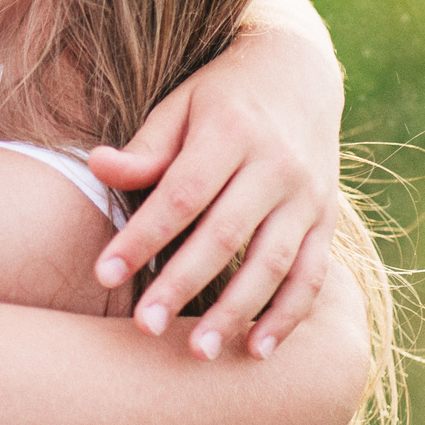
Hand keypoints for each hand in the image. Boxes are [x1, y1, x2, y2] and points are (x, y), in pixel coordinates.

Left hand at [85, 18, 342, 361]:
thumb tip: (97, 167)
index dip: (143, 237)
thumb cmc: (221, 96)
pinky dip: (288, 316)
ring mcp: (307, 195)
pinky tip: (258, 351)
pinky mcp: (327, 219)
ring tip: (199, 352)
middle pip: (225, 234)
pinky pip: (312, 275)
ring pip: (273, 262)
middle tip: (144, 327)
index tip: (103, 274)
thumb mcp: (180, 106)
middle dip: (183, 284)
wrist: (299, 72)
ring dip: (237, 312)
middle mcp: (275, 165)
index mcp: (231, 132)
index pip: (181, 194)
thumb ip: (146, 148)